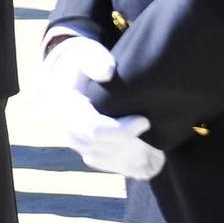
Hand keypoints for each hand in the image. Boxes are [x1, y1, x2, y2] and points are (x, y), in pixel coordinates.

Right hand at [41, 33, 165, 180]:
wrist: (71, 81)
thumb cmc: (82, 66)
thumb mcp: (86, 55)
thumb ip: (95, 60)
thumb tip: (107, 71)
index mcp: (69, 111)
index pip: (94, 130)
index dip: (121, 130)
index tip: (144, 120)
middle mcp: (72, 133)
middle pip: (104, 150)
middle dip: (131, 144)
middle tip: (153, 129)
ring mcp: (82, 146)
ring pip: (110, 162)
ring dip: (134, 156)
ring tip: (155, 144)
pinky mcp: (94, 154)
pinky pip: (114, 167)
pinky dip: (133, 164)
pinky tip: (152, 157)